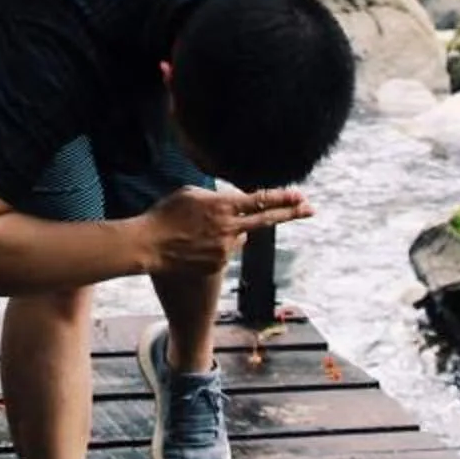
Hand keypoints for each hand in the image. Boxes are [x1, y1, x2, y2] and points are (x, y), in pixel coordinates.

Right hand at [135, 184, 313, 277]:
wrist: (149, 246)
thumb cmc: (165, 215)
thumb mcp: (191, 194)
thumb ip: (216, 197)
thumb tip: (232, 201)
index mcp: (223, 206)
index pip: (260, 200)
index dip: (282, 197)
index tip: (300, 194)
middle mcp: (230, 228)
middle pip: (267, 220)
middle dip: (292, 212)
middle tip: (311, 208)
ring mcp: (226, 249)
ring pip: (240, 236)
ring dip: (231, 230)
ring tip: (201, 230)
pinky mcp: (219, 264)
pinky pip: (227, 251)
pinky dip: (219, 245)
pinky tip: (197, 243)